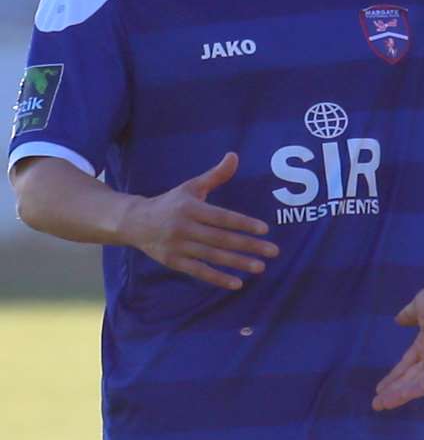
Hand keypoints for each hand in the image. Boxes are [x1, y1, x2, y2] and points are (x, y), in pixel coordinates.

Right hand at [118, 153, 276, 289]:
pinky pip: (198, 271)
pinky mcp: (172, 262)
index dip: (243, 223)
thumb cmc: (170, 202)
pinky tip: (237, 283)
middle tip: (273, 251)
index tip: (265, 229)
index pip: (221, 217)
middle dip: (248, 245)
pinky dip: (217, 278)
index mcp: (190, 208)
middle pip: (221, 238)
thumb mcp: (191, 187)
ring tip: (260, 267)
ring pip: (212, 256)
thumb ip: (215, 175)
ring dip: (237, 263)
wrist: (134, 222)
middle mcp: (183, 227)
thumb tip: (234, 156)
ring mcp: (177, 246)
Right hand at [372, 281, 423, 410]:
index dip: (394, 376)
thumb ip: (408, 315)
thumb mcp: (420, 305)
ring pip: (417, 384)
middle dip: (393, 391)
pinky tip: (398, 398)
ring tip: (381, 405)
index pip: (408, 364)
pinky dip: (414, 390)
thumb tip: (397, 320)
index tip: (379, 387)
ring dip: (399, 395)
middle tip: (376, 404)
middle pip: (410, 378)